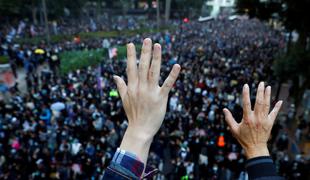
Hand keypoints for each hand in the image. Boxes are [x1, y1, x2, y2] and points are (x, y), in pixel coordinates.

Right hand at [113, 38, 180, 163]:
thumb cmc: (133, 115)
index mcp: (132, 87)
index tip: (131, 44)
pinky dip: (172, 75)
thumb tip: (115, 76)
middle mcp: (140, 88)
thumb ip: (121, 86)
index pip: (131, 68)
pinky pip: (167, 84)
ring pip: (153, 72)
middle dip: (144, 52)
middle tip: (147, 39)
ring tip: (158, 45)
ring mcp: (150, 92)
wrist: (140, 130)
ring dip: (156, 58)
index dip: (131, 56)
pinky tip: (177, 65)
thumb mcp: (124, 100)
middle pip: (142, 67)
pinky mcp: (161, 98)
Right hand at [223, 82, 282, 158]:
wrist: (255, 147)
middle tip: (261, 83)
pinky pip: (274, 113)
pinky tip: (280, 101)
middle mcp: (257, 118)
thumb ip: (229, 118)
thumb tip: (224, 109)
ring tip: (268, 87)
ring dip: (267, 95)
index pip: (246, 103)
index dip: (246, 94)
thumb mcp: (234, 129)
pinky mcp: (270, 123)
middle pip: (259, 102)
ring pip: (267, 105)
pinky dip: (277, 107)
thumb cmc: (243, 138)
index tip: (246, 85)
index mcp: (247, 119)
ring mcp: (264, 120)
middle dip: (260, 91)